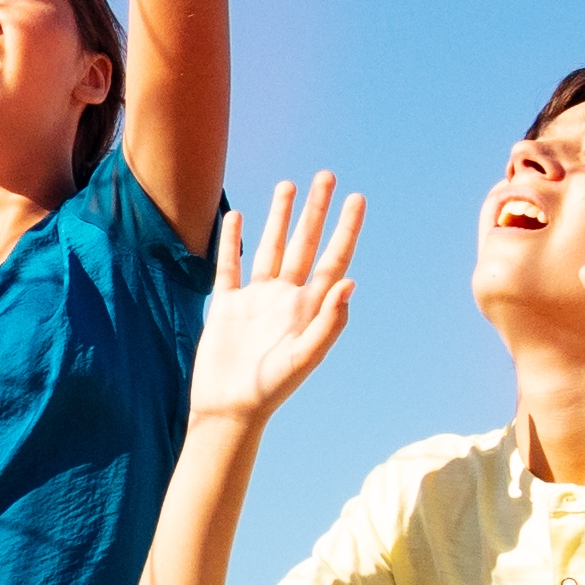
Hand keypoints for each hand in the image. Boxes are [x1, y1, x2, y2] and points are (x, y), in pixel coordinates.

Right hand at [205, 169, 364, 421]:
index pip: (334, 259)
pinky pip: (230, 265)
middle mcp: (287, 298)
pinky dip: (232, 240)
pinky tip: (235, 215)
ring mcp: (257, 299)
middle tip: (326, 175)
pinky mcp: (227, 305)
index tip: (357, 197)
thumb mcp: (304, 356)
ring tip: (288, 185)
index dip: (346, 229)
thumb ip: (329, 321)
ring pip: (271, 247)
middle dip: (316, 210)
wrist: (228, 409)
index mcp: (309, 308)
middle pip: (305, 244)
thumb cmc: (270, 389)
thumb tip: (351, 282)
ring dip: (280, 217)